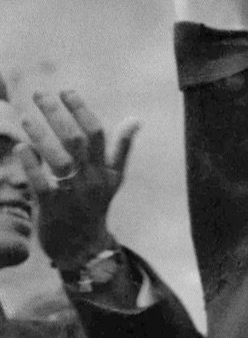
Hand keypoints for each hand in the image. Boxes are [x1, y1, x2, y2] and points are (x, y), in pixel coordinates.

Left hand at [16, 91, 138, 269]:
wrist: (83, 247)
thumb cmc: (95, 206)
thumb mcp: (114, 179)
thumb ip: (121, 148)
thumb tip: (135, 119)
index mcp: (105, 169)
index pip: (97, 133)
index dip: (81, 110)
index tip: (65, 91)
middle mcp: (91, 179)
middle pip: (76, 140)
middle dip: (57, 114)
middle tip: (39, 94)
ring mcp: (73, 194)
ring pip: (60, 159)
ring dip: (42, 136)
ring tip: (26, 117)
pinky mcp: (53, 208)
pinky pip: (42, 183)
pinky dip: (31, 164)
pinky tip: (21, 147)